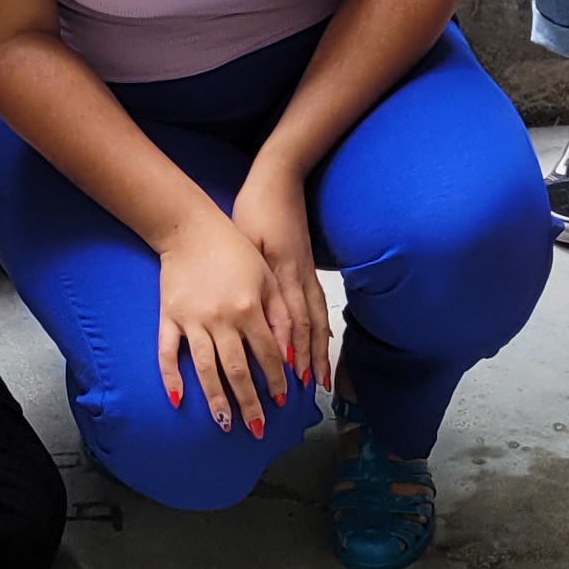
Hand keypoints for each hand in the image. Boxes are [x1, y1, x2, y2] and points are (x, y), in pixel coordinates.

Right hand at [156, 208, 288, 434]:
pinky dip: (171, 378)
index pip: (267, 355)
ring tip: (225, 424)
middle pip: (238, 371)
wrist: (190, 229)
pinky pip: (167, 353)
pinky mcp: (169, 318)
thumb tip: (291, 355)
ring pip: (206, 369)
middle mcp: (221, 319)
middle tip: (257, 428)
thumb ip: (281, 315)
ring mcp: (192, 321)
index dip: (277, 380)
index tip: (282, 400)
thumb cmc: (234, 251)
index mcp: (248, 309)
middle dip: (250, 403)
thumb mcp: (267, 277)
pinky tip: (178, 400)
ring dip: (216, 399)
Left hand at [231, 160, 334, 399]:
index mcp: (280, 271)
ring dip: (318, 350)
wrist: (280, 178)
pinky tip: (323, 343)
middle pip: (307, 325)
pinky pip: (319, 305)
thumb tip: (253, 310)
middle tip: (308, 390)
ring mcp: (307, 273)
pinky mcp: (309, 268)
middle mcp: (299, 277)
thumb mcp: (246, 238)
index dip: (290, 349)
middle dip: (308, 359)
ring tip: (321, 378)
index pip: (288, 318)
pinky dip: (321, 329)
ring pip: (317, 318)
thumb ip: (251, 273)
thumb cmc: (255, 207)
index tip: (289, 376)